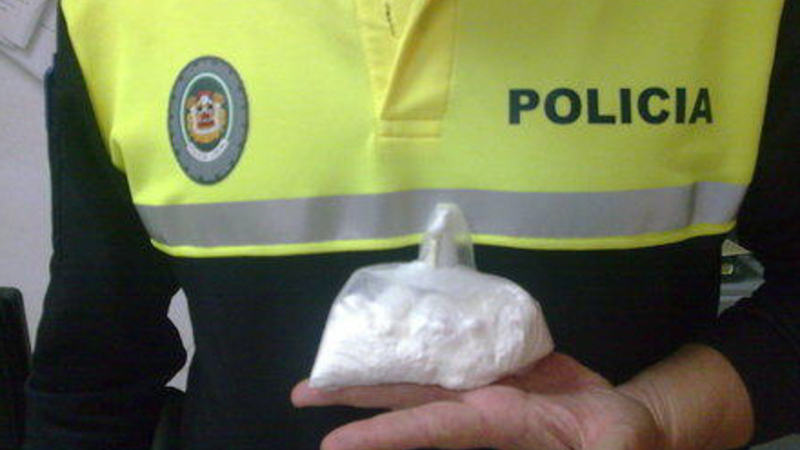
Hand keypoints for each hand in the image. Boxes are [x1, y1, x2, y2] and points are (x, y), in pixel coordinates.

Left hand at [292, 353, 666, 449]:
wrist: (631, 423)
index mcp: (496, 424)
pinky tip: (405, 316)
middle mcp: (478, 403)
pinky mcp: (506, 359)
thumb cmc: (618, 447)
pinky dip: (433, 329)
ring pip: (425, 365)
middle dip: (356, 394)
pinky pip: (461, 341)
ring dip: (383, 359)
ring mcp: (488, 380)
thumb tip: (554, 444)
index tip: (331, 445)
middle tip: (301, 392)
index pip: (428, 428)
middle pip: (407, 394)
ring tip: (337, 349)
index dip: (382, 434)